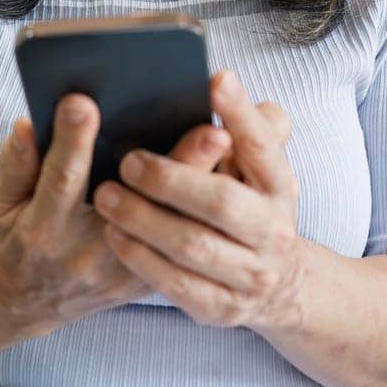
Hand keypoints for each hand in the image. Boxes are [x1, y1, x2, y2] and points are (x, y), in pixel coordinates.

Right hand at [0, 92, 232, 332]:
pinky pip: (178, 246)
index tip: (83, 103)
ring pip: (169, 229)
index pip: (61, 179)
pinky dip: (204, 213)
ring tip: (230, 145)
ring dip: (202, 188)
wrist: (33, 301)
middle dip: (173, 167)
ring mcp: (121, 271)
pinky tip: (230, 177)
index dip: (71, 143)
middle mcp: (87, 252)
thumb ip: (14, 162)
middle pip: (135, 206)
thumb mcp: (5, 201)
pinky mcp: (145, 281)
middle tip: (209, 130)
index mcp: (44, 228)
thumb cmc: (21, 235)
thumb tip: (28, 124)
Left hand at [92, 68, 306, 329]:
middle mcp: (273, 231)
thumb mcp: (258, 168)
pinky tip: (116, 235)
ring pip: (193, 245)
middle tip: (128, 161)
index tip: (214, 78)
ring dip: (145, 220)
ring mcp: (251, 275)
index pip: (262, 145)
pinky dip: (142, 259)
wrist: (278, 285)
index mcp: (279, 186)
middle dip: (171, 179)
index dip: (240, 112)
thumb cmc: (249, 207)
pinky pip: (177, 285)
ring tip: (107, 195)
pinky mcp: (222, 308)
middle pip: (221, 202)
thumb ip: (246, 127)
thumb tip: (222, 81)